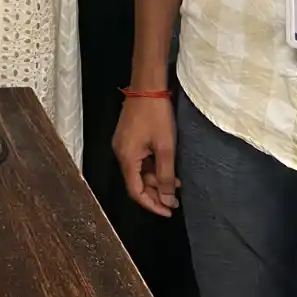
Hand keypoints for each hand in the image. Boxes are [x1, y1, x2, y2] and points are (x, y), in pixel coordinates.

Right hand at [113, 95, 179, 216]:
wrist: (147, 85)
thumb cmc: (157, 116)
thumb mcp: (165, 147)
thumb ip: (166, 176)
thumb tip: (167, 201)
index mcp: (126, 157)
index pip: (135, 191)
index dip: (152, 204)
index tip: (169, 211)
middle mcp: (120, 152)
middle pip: (136, 182)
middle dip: (156, 192)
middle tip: (176, 199)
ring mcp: (123, 144)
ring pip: (138, 171)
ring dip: (156, 179)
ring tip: (176, 183)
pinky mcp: (128, 137)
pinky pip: (138, 160)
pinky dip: (152, 167)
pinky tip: (167, 167)